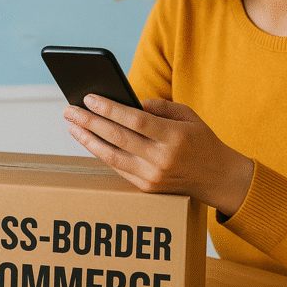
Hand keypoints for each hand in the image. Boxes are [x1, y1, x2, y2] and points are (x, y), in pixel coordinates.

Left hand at [64, 95, 252, 216]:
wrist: (217, 178)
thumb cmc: (201, 140)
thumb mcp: (188, 115)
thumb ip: (159, 107)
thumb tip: (129, 103)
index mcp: (174, 137)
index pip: (134, 121)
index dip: (109, 109)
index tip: (89, 98)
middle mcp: (162, 159)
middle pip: (117, 138)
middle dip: (90, 122)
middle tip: (70, 110)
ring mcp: (153, 176)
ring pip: (112, 156)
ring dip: (88, 140)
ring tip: (73, 126)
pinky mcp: (147, 188)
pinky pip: (118, 168)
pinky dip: (101, 153)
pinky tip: (89, 140)